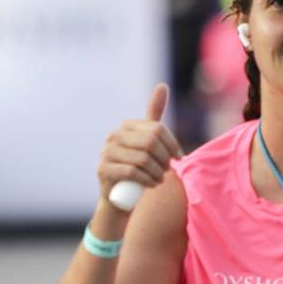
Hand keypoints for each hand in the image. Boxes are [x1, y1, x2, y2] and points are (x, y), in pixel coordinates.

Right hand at [98, 84, 182, 208]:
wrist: (119, 198)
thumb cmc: (139, 168)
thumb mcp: (148, 142)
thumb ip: (154, 116)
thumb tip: (162, 85)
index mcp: (127, 127)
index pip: (157, 129)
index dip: (172, 144)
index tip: (179, 158)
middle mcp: (114, 136)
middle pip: (150, 142)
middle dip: (164, 158)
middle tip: (168, 170)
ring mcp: (106, 152)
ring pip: (142, 158)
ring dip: (157, 171)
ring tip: (160, 178)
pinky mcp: (103, 170)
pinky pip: (131, 172)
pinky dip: (147, 180)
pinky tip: (152, 184)